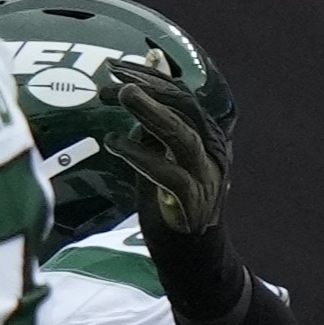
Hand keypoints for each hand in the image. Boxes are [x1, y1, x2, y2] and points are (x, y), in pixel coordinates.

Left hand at [98, 59, 228, 235]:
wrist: (193, 259)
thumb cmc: (171, 206)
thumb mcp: (159, 159)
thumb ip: (150, 128)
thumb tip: (136, 88)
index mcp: (205, 137)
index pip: (182, 97)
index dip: (152, 78)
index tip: (118, 65)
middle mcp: (211, 152)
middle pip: (184, 109)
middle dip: (150, 88)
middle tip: (113, 77)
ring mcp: (205, 176)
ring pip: (181, 136)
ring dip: (152, 112)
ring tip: (123, 94)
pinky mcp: (191, 202)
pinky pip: (168, 174)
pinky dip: (141, 156)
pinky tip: (114, 142)